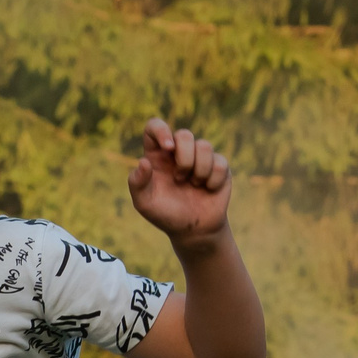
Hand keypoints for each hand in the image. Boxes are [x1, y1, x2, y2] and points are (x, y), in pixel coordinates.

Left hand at [128, 117, 232, 245]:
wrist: (193, 230)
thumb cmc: (165, 215)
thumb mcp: (144, 203)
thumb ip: (137, 183)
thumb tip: (144, 162)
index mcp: (157, 156)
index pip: (154, 127)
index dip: (161, 130)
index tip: (168, 147)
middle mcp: (178, 152)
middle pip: (184, 134)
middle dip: (184, 158)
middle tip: (179, 179)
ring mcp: (200, 157)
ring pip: (205, 146)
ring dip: (198, 170)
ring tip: (193, 185)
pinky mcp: (219, 165)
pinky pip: (220, 162)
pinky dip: (212, 180)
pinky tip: (207, 189)